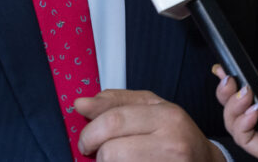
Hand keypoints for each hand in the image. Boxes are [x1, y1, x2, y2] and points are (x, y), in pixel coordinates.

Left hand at [76, 89, 221, 160]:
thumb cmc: (176, 135)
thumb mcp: (152, 108)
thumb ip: (116, 102)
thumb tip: (81, 104)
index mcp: (167, 116)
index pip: (114, 120)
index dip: (90, 131)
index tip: (85, 139)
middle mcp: (172, 143)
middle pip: (111, 151)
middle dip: (95, 153)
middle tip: (92, 153)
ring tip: (115, 160)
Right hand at [213, 64, 257, 161]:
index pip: (253, 91)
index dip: (236, 80)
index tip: (225, 67)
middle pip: (236, 107)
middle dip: (227, 91)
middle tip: (229, 78)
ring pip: (234, 123)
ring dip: (233, 105)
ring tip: (244, 94)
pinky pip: (246, 139)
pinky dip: (242, 124)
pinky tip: (251, 112)